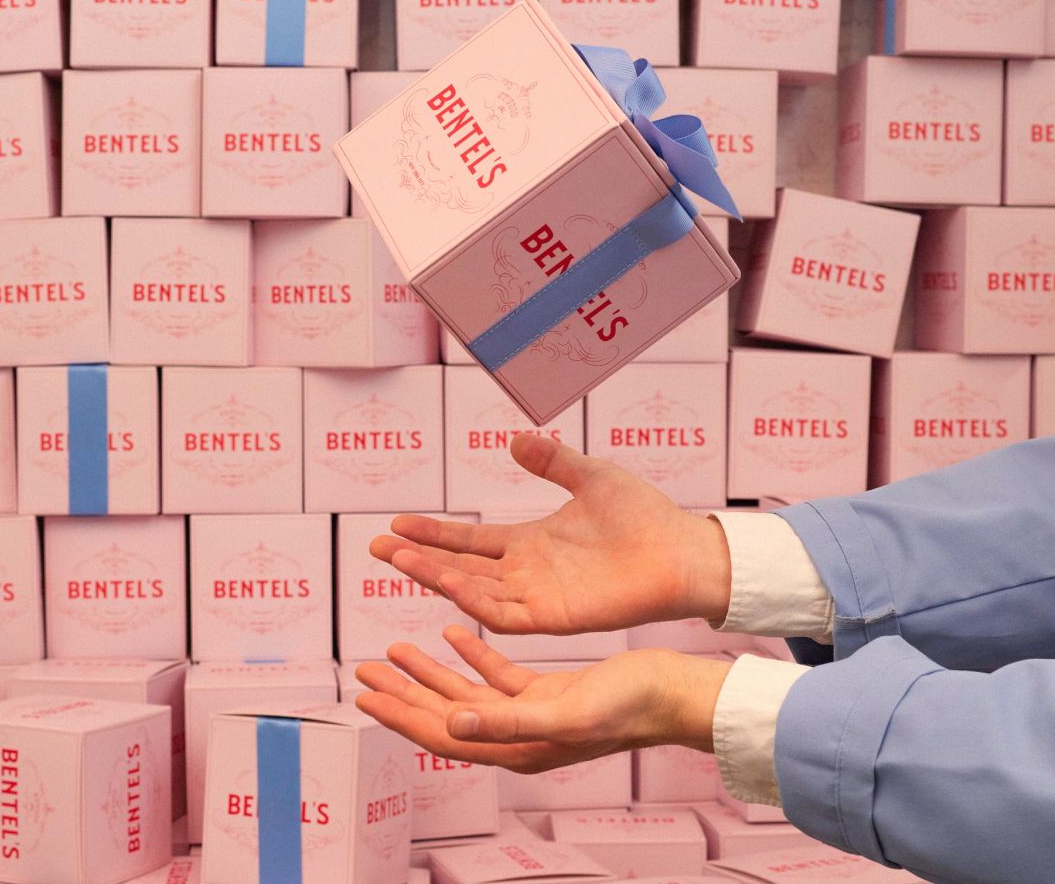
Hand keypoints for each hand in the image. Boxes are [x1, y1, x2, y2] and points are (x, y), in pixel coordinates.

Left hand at [354, 625, 730, 771]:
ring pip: (467, 691)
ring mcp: (532, 713)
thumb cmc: (628, 706)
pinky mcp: (548, 690)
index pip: (442, 734)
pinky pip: (498, 673)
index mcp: (517, 748)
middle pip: (445, 714)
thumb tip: (454, 722)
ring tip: (395, 647)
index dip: (400, 714)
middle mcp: (517, 735)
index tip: (364, 693)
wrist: (673, 692)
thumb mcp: (565, 710)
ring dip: (430, 670)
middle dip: (402, 692)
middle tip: (364, 669)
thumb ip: (508, 720)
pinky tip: (454, 631)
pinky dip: (473, 652)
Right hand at [369, 433, 730, 634]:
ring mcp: (538, 596)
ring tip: (399, 559)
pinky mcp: (555, 616)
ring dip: (436, 576)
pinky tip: (449, 584)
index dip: (433, 534)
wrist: (679, 549)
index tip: (396, 523)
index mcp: (531, 541)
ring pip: (472, 590)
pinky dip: (474, 600)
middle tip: (375, 545)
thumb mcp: (588, 475)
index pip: (469, 540)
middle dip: (418, 558)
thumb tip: (514, 439)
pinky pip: (504, 614)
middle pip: (460, 566)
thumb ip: (551, 461)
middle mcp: (526, 572)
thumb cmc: (641, 515)